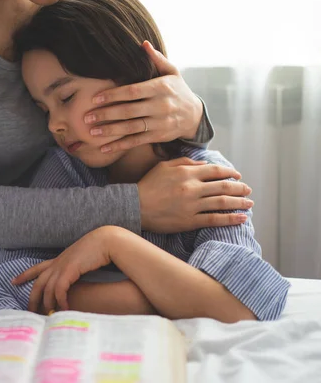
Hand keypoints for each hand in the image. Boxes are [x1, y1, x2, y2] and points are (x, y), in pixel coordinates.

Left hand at [12, 226, 119, 313]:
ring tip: (48, 316)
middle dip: (32, 298)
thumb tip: (72, 280)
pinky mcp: (69, 269)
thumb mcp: (80, 260)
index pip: (37, 268)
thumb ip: (73, 269)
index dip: (24, 275)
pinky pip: (59, 289)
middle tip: (28, 311)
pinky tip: (64, 309)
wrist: (105, 240)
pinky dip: (60, 300)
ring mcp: (62, 265)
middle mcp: (57, 262)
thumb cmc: (96, 250)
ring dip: (47, 303)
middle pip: (38, 282)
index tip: (13, 281)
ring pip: (47, 288)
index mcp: (59, 260)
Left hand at [85, 40, 202, 153]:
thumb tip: (143, 44)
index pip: (132, 91)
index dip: (113, 95)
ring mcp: (159, 122)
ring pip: (131, 128)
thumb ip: (156, 59)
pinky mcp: (158, 136)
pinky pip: (136, 141)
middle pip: (128, 111)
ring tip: (92, 133)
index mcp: (160, 87)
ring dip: (110, 131)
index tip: (95, 99)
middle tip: (87, 118)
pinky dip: (120, 146)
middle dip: (106, 115)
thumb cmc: (177, 90)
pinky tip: (104, 148)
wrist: (194, 115)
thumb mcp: (172, 72)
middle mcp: (160, 106)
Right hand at [138, 157, 253, 232]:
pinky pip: (214, 219)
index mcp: (186, 173)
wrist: (134, 206)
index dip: (230, 173)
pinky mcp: (189, 221)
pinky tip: (241, 219)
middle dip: (239, 188)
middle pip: (223, 186)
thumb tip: (203, 163)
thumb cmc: (147, 185)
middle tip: (247, 190)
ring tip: (249, 204)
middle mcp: (192, 188)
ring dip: (239, 203)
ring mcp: (192, 205)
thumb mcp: (163, 166)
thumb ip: (184, 162)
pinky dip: (230, 219)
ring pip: (222, 202)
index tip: (238, 176)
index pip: (215, 171)